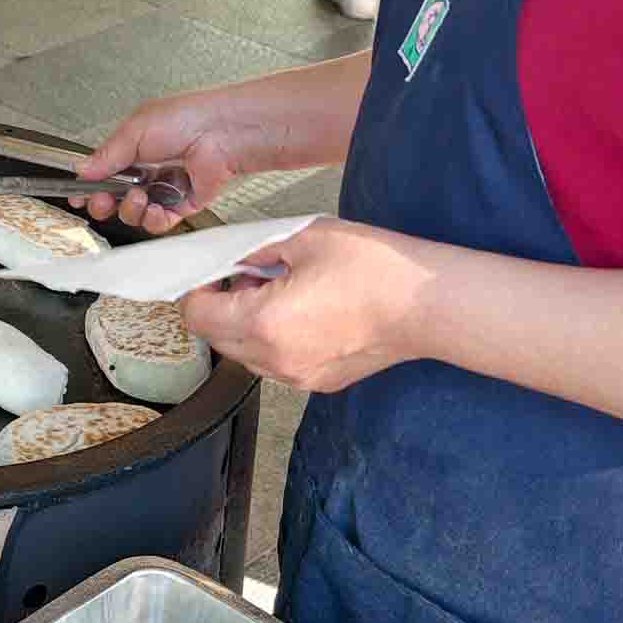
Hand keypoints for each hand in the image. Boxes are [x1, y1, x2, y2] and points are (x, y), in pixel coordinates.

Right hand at [71, 87, 269, 234]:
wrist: (221, 133)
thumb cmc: (186, 119)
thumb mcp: (136, 130)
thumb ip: (107, 155)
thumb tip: (83, 169)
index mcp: (134, 147)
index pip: (104, 173)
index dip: (90, 187)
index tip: (78, 196)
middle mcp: (148, 169)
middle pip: (116, 198)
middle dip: (105, 203)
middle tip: (103, 200)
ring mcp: (164, 188)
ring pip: (136, 213)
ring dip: (131, 210)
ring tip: (138, 196)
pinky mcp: (182, 204)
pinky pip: (160, 222)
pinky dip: (153, 219)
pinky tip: (154, 209)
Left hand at [178, 219, 431, 392]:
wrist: (423, 305)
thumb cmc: (372, 268)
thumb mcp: (304, 239)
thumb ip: (254, 250)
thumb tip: (229, 257)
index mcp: (262, 323)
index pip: (198, 316)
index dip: (198, 291)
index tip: (213, 273)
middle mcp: (273, 360)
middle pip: (217, 340)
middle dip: (222, 308)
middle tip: (249, 276)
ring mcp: (295, 377)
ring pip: (245, 356)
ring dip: (247, 327)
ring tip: (280, 294)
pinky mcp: (317, 383)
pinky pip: (276, 365)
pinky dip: (274, 342)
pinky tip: (303, 315)